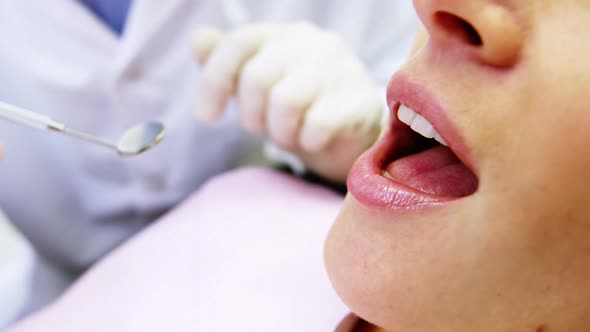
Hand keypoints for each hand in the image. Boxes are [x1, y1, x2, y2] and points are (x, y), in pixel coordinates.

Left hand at [193, 23, 385, 181]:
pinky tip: (312, 140)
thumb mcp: (256, 88)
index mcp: (284, 34)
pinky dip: (306, 141)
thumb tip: (198, 40)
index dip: (214, 81)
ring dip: (279, 131)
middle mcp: (314, 43)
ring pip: (286, 101)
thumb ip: (227, 63)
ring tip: (289, 136)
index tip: (205, 117)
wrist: (352, 133)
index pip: (239, 42)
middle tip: (263, 129)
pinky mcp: (360, 102)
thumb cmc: (298, 108)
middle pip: (258, 77)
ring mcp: (342, 69)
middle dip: (251, 115)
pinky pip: (317, 124)